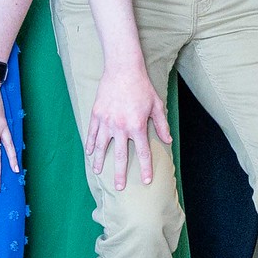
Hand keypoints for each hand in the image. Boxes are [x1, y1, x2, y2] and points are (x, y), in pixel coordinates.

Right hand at [86, 57, 164, 193]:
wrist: (123, 69)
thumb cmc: (142, 87)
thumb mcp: (156, 105)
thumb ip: (161, 124)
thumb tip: (168, 141)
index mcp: (137, 126)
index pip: (143, 153)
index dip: (146, 168)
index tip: (146, 181)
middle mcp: (120, 127)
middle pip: (120, 156)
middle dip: (120, 174)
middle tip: (119, 187)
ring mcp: (106, 121)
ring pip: (102, 147)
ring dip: (100, 162)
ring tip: (99, 173)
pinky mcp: (96, 114)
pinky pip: (92, 133)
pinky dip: (90, 144)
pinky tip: (89, 153)